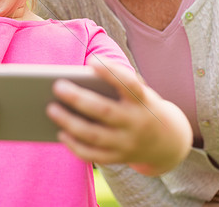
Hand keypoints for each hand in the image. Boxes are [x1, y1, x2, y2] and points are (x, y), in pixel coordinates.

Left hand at [46, 59, 191, 174]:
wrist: (168, 142)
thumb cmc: (141, 106)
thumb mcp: (139, 93)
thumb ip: (116, 85)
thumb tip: (78, 81)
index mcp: (143, 101)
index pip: (129, 84)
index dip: (112, 72)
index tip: (91, 61)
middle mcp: (137, 123)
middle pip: (105, 111)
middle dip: (79, 99)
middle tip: (57, 86)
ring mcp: (128, 143)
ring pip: (95, 135)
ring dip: (70, 123)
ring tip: (50, 109)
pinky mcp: (120, 158)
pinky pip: (94, 155)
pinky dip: (75, 145)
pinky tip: (61, 133)